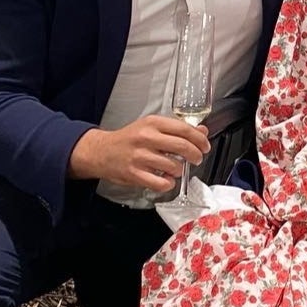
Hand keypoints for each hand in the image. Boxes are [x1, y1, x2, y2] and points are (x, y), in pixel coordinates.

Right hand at [67, 115, 209, 189]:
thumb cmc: (129, 139)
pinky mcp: (134, 174)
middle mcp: (146, 138)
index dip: (199, 139)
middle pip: (182, 147)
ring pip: (174, 166)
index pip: (184, 129)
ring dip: (180, 170)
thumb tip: (201, 131)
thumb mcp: (151, 126)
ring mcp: (140, 157)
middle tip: (197, 158)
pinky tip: (166, 180)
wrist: (101, 151)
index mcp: (152, 123)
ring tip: (176, 168)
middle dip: (196, 155)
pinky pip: (161, 183)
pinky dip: (168, 183)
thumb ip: (176, 128)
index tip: (205, 145)